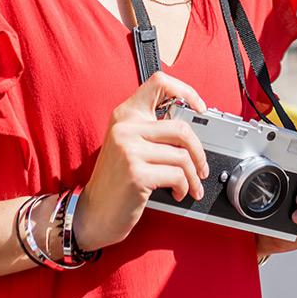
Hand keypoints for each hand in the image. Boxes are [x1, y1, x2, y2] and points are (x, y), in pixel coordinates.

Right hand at [73, 72, 209, 252]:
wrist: (94, 214)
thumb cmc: (115, 182)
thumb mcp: (127, 146)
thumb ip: (151, 131)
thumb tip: (191, 130)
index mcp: (125, 115)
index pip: (159, 83)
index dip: (186, 91)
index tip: (200, 108)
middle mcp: (125, 128)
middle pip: (181, 128)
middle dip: (199, 152)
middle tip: (202, 167)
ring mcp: (129, 150)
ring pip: (182, 156)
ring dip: (193, 176)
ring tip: (191, 186)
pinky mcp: (136, 173)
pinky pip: (177, 175)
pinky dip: (184, 187)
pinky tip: (178, 193)